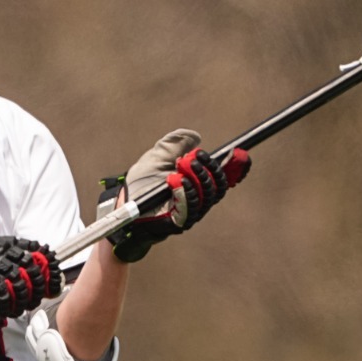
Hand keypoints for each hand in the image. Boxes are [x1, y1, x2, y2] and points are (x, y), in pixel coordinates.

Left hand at [109, 128, 251, 260]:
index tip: (239, 153)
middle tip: (196, 155)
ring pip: (207, 196)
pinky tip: (175, 179)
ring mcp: (190, 213)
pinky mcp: (178, 223)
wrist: (123, 204)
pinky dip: (185, 192)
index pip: (226, 177)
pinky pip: (190, 209)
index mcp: (199, 184)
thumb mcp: (157, 157)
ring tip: (182, 165)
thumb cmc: (141, 183)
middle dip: (211, 168)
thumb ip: (174, 144)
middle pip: (219, 186)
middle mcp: (199, 200)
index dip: (237, 167)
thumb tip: (194, 137)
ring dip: (197, 177)